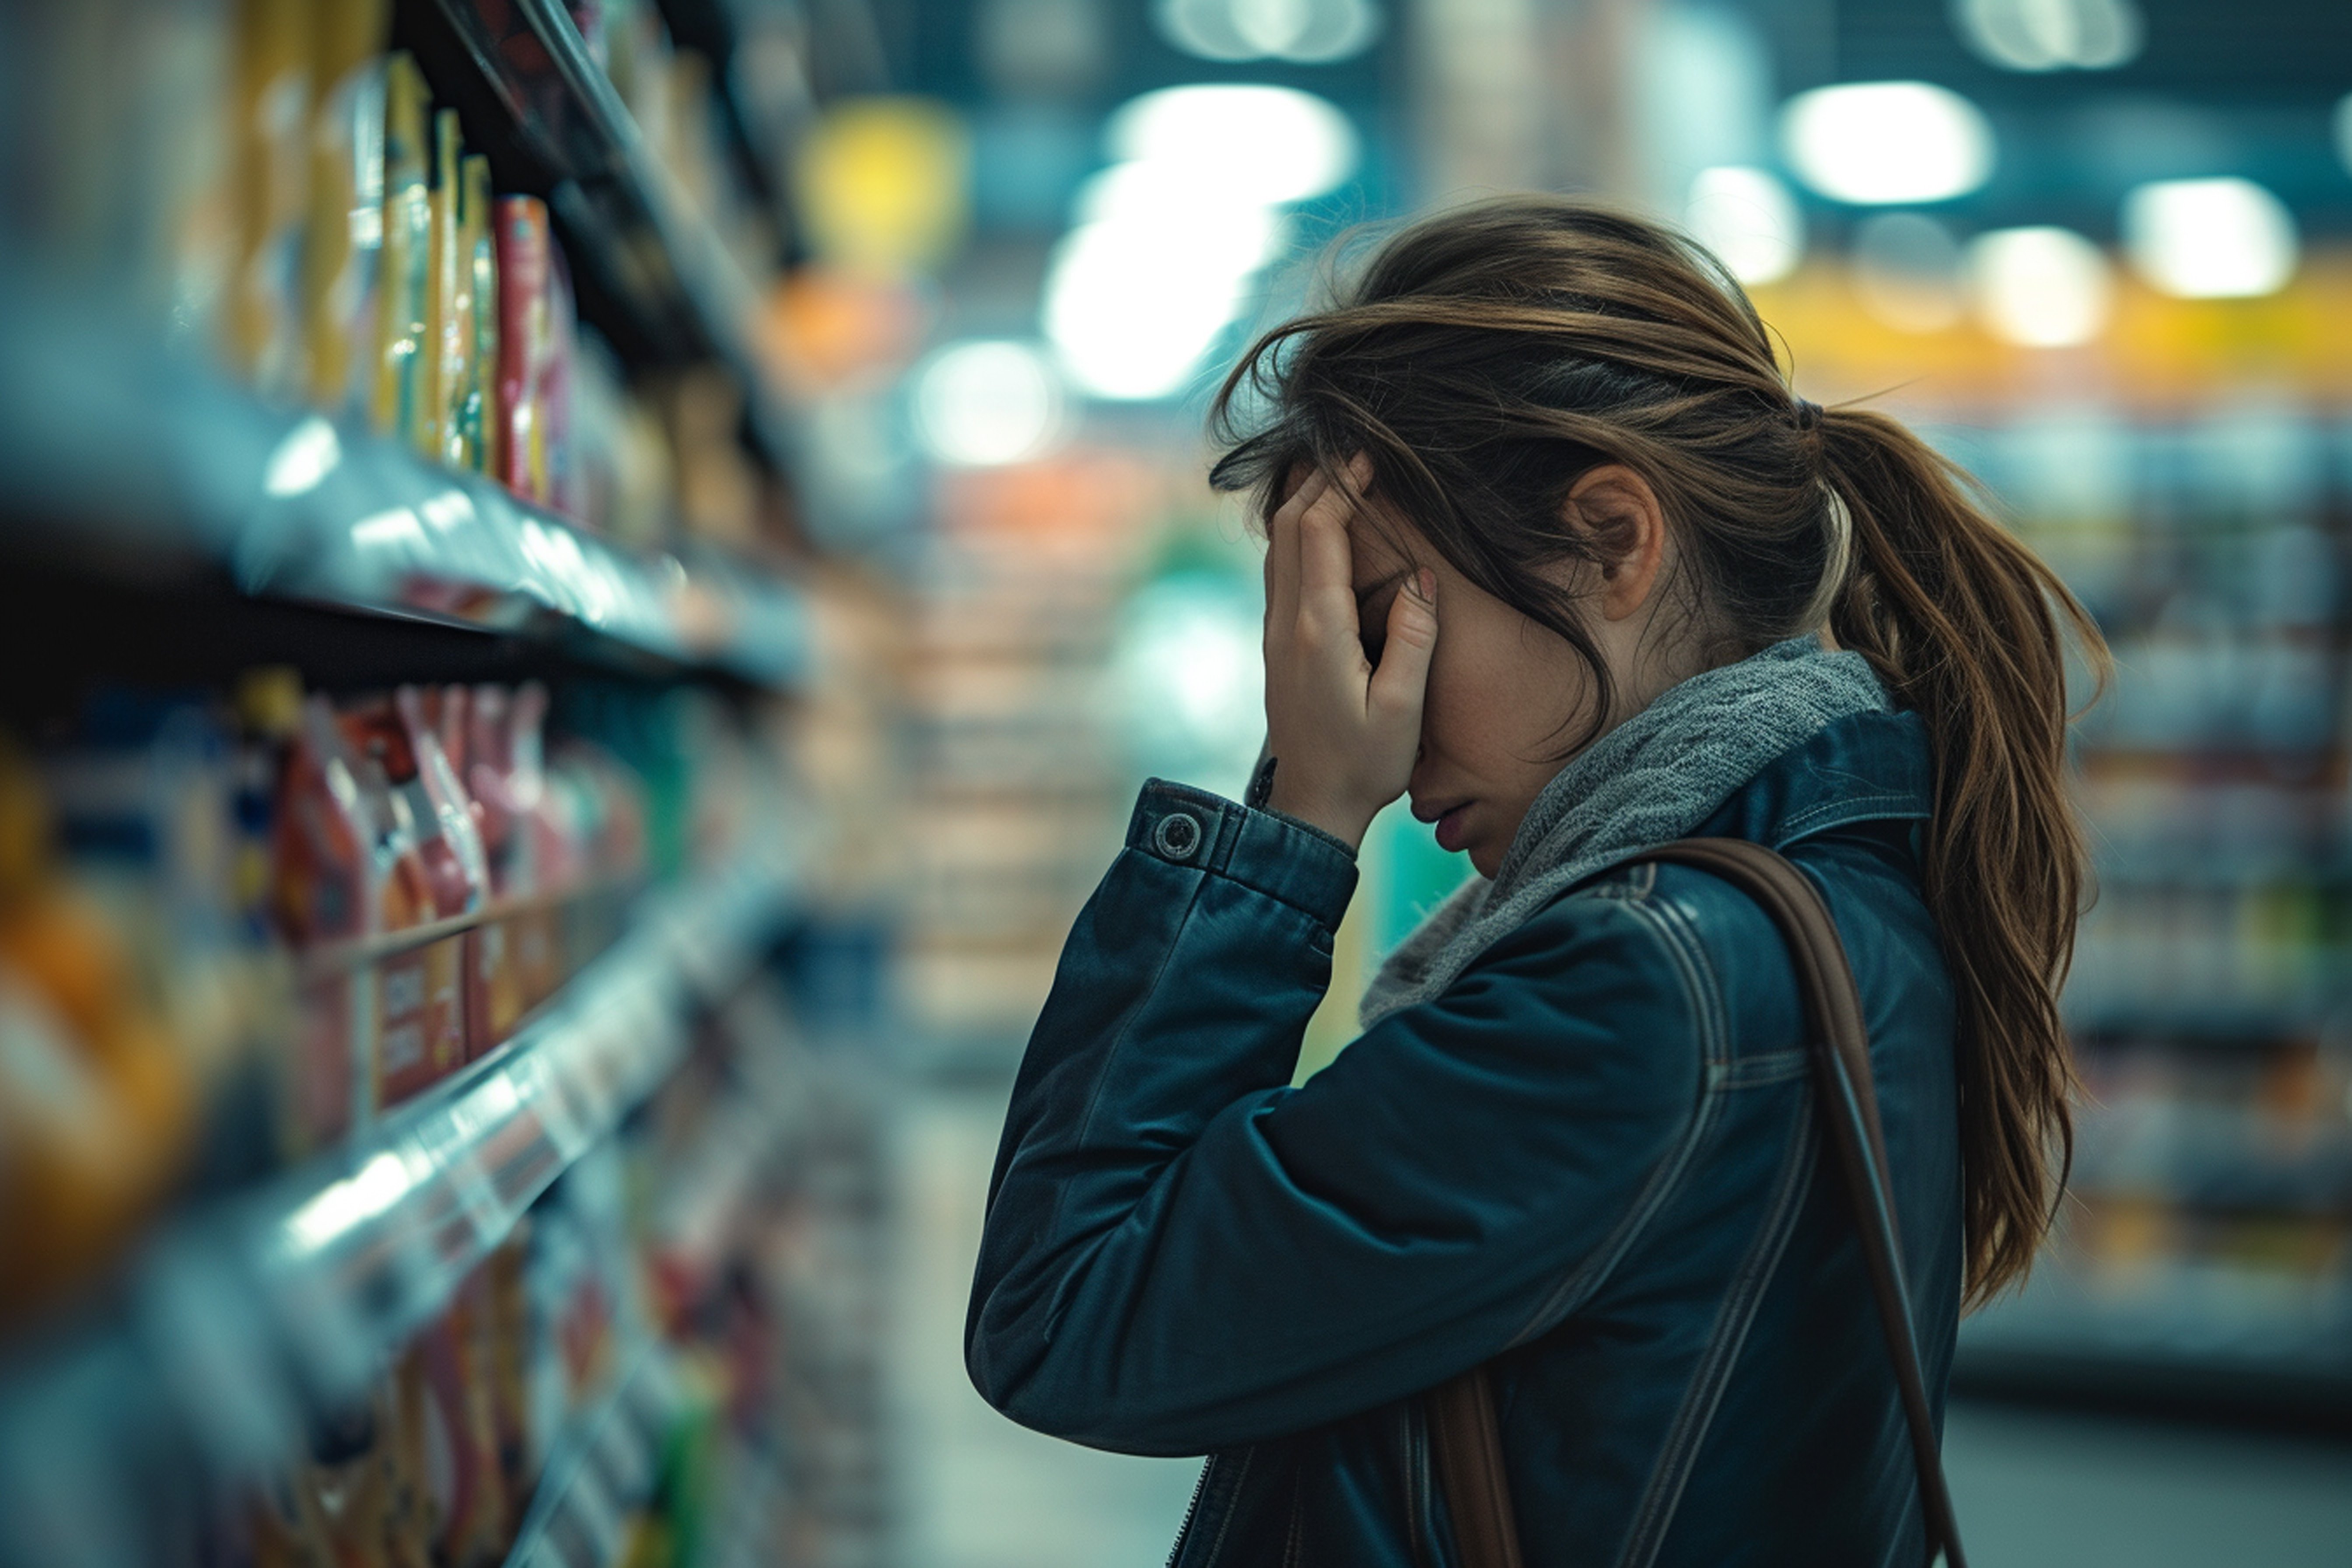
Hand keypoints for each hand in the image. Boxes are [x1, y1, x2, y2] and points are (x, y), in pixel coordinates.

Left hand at [1260, 458, 1437, 850]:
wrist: (1312, 807)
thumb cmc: (1365, 764)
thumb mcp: (1403, 708)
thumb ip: (1413, 639)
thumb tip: (1420, 577)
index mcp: (1319, 631)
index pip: (1321, 536)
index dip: (1343, 489)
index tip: (1368, 456)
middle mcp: (1288, 624)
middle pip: (1291, 529)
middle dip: (1319, 483)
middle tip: (1352, 450)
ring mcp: (1277, 635)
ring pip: (1279, 549)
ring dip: (1304, 506)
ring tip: (1334, 476)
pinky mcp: (1278, 647)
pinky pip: (1281, 573)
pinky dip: (1298, 538)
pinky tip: (1319, 532)